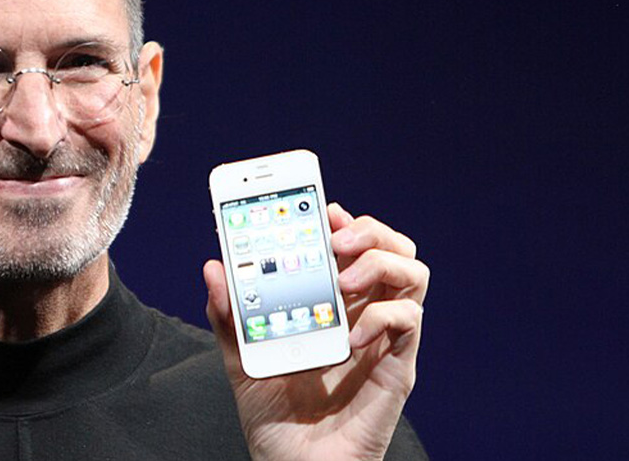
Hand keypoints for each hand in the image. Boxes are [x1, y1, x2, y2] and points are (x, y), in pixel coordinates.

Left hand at [204, 203, 427, 460]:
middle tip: (337, 239)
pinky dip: (382, 315)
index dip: (347, 221)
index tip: (324, 210)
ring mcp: (384, 339)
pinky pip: (410, 321)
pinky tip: (350, 335)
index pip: (354, 247)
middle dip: (370, 230)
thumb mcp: (242, 359)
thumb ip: (229, 315)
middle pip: (395, 249)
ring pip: (414, 274)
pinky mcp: (398, 368)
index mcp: (334, 305)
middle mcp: (365, 314)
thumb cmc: (276, 419)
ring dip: (381, 262)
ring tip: (343, 279)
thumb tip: (214, 267)